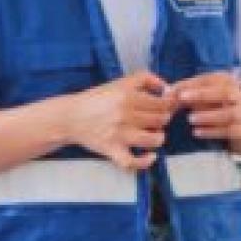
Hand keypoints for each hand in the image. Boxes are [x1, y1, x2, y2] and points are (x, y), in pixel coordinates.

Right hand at [54, 71, 174, 170]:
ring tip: (154, 135)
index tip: (167, 107)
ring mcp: (119, 134)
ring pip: (154, 139)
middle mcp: (125, 114)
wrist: (70, 116)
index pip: (162, 103)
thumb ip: (144, 78)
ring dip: (159, 138)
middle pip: (161, 120)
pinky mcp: (112, 150)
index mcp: (128, 95)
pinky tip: (150, 156)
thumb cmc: (97, 99)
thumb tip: (167, 87)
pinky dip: (145, 161)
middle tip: (157, 119)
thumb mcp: (119, 82)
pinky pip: (133, 162)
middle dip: (164, 120)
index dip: (170, 105)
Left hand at [171, 71, 240, 142]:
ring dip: (208, 115)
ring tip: (190, 118)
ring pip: (228, 113)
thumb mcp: (212, 93)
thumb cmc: (225, 105)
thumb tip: (166, 93)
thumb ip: (191, 91)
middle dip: (202, 94)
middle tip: (181, 97)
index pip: (209, 79)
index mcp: (228, 82)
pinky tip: (196, 132)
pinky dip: (212, 131)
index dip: (190, 84)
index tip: (171, 90)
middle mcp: (237, 95)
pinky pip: (229, 131)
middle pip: (224, 92)